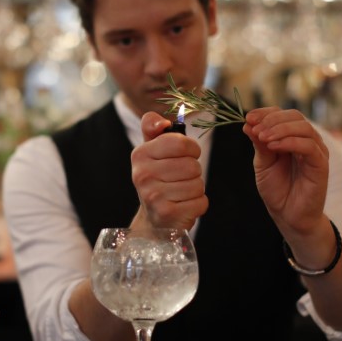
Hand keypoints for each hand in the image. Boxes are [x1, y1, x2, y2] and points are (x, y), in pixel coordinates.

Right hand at [130, 112, 207, 230]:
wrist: (154, 218)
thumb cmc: (158, 179)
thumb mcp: (152, 150)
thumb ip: (153, 127)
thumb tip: (162, 122)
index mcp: (140, 154)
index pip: (181, 143)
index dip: (191, 149)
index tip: (185, 156)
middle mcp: (143, 175)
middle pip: (192, 165)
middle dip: (193, 172)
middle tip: (180, 179)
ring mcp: (154, 196)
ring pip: (198, 184)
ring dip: (195, 189)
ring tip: (180, 193)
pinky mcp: (167, 214)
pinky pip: (201, 202)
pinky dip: (198, 204)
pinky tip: (183, 206)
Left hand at [243, 107, 328, 235]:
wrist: (288, 215)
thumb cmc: (277, 189)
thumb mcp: (263, 163)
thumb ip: (259, 144)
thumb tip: (248, 123)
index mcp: (292, 137)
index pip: (282, 114)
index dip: (265, 113)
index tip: (248, 118)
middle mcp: (307, 140)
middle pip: (294, 116)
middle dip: (272, 120)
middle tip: (255, 129)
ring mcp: (316, 151)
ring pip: (303, 127)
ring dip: (279, 129)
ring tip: (262, 138)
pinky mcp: (321, 164)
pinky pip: (309, 145)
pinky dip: (290, 142)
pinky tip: (274, 146)